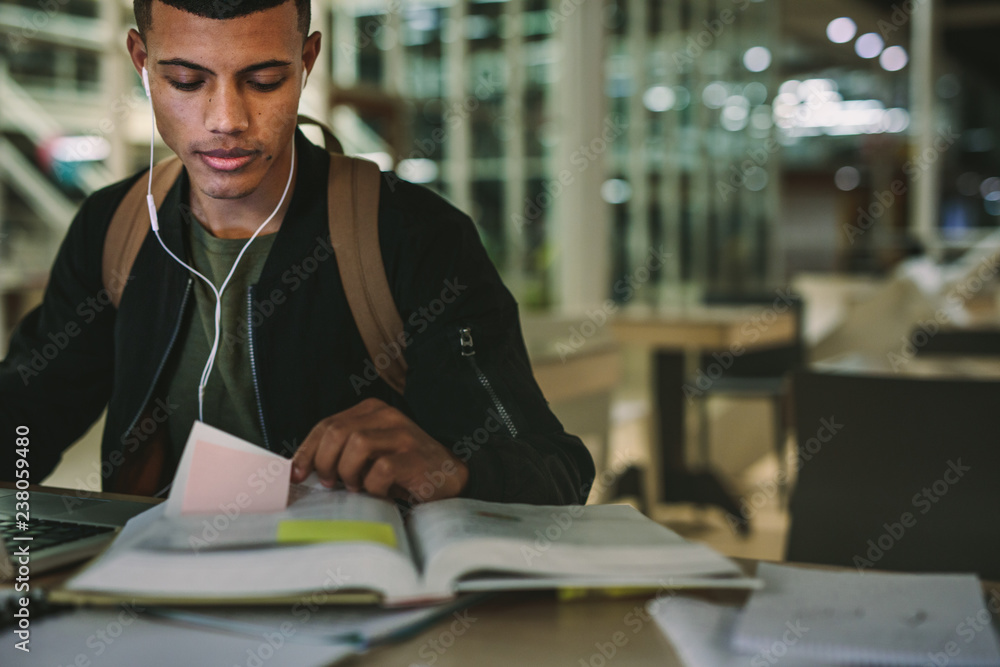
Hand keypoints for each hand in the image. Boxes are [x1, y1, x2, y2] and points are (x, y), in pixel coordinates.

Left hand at [290, 398, 468, 501]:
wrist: (449, 477)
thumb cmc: (404, 469)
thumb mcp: (372, 452)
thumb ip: (344, 451)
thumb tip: (304, 468)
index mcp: (372, 411)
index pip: (327, 424)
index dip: (307, 450)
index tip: (297, 473)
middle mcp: (387, 416)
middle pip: (336, 432)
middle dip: (324, 462)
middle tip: (330, 483)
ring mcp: (403, 435)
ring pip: (356, 445)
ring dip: (349, 472)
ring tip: (357, 487)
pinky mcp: (414, 457)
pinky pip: (380, 471)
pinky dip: (373, 487)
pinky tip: (381, 493)